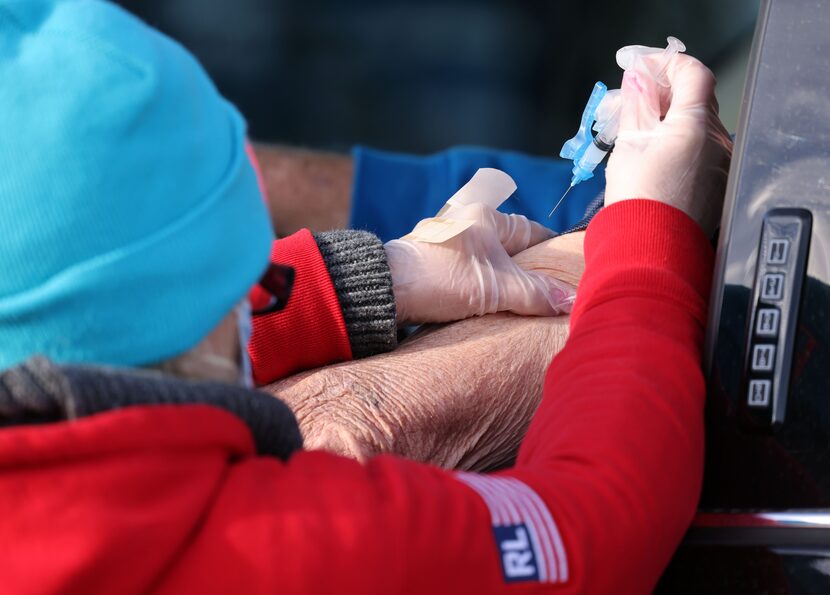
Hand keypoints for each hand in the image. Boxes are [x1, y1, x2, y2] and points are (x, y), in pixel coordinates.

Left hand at [384, 203, 574, 324]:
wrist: (385, 292)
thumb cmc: (439, 279)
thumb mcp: (496, 288)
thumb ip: (535, 294)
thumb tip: (572, 300)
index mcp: (486, 217)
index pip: (533, 230)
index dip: (553, 250)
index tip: (570, 270)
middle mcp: (467, 224)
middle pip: (511, 248)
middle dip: (529, 271)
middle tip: (550, 296)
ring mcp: (449, 245)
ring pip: (489, 263)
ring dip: (504, 283)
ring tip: (523, 308)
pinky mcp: (434, 266)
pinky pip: (469, 275)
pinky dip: (482, 289)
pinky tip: (489, 309)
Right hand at [605, 53, 732, 236]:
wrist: (649, 250)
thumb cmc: (638, 203)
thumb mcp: (628, 144)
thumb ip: (637, 105)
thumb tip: (640, 80)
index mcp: (695, 125)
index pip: (692, 73)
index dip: (665, 64)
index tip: (638, 67)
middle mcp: (717, 141)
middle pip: (692, 99)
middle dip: (656, 95)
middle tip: (622, 104)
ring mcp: (720, 164)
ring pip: (693, 126)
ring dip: (663, 120)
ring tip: (628, 133)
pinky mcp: (716, 185)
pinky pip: (698, 151)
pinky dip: (675, 143)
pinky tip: (647, 154)